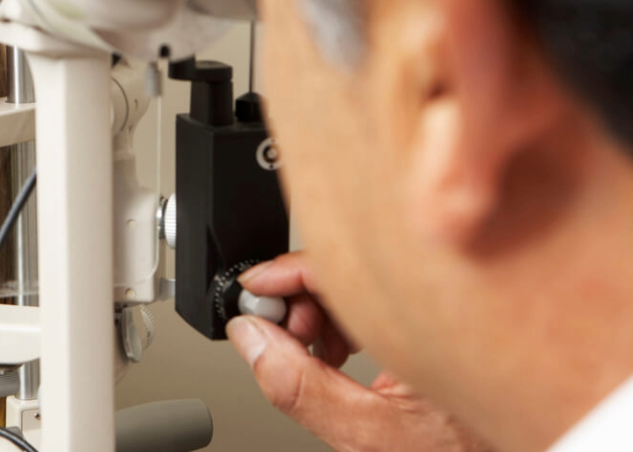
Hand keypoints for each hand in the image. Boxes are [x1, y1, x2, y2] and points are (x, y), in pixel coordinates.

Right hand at [227, 251, 490, 451]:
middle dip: (302, 299)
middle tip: (282, 333)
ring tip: (314, 352)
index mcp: (438, 322)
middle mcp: (448, 307)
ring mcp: (446, 314)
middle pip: (351, 267)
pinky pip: (383, 297)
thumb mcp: (370, 437)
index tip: (253, 290)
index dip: (287, 273)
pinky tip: (340, 351)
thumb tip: (251, 338)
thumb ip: (302, 388)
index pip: (344, 264)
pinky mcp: (441, 322)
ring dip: (320, 313)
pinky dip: (346, 321)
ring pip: (363, 281)